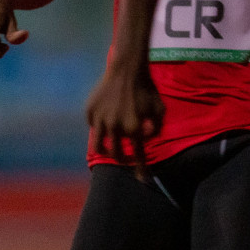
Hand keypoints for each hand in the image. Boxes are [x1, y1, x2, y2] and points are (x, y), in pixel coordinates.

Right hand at [83, 61, 163, 176]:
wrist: (127, 69)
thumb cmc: (147, 89)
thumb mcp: (159, 109)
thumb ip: (156, 128)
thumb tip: (146, 139)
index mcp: (134, 128)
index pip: (139, 156)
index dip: (141, 170)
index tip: (143, 180)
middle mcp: (115, 127)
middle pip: (116, 154)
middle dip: (123, 159)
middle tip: (126, 157)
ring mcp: (100, 120)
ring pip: (99, 146)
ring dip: (106, 150)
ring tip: (111, 148)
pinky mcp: (90, 112)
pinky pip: (93, 126)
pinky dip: (99, 128)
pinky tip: (105, 121)